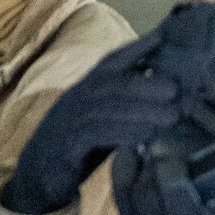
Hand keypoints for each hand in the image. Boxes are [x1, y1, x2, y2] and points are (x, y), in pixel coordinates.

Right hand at [0, 38, 180, 214]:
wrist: (36, 176)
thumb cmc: (76, 148)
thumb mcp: (101, 122)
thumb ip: (124, 109)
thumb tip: (167, 98)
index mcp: (86, 88)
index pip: (113, 60)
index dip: (137, 47)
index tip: (164, 37)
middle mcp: (77, 97)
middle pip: (115, 81)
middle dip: (148, 82)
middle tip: (177, 90)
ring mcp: (70, 119)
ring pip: (110, 106)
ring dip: (144, 109)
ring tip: (172, 115)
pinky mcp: (68, 143)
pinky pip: (99, 132)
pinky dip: (125, 132)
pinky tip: (146, 136)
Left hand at [114, 148, 214, 214]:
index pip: (171, 186)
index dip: (166, 163)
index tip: (169, 147)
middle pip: (144, 189)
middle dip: (144, 163)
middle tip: (150, 143)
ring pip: (127, 204)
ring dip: (126, 177)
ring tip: (127, 154)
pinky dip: (129, 203)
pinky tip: (133, 191)